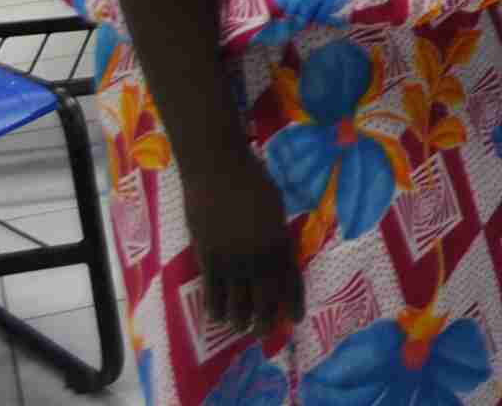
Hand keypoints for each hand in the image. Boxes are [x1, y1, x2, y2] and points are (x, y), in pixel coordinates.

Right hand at [182, 142, 303, 339]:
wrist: (217, 168)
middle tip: (263, 332)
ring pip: (237, 299)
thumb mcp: (275, 205)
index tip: (294, 319)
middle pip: (265, 296)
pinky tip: (217, 317)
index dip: (293, 301)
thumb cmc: (251, 178)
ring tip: (240, 328)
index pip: (290, 278)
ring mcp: (232, 257)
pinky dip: (215, 307)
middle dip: (266, 319)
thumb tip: (279, 252)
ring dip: (239, 318)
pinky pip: (212, 291)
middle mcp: (258, 254)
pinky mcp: (207, 256)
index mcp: (279, 239)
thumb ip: (277, 232)